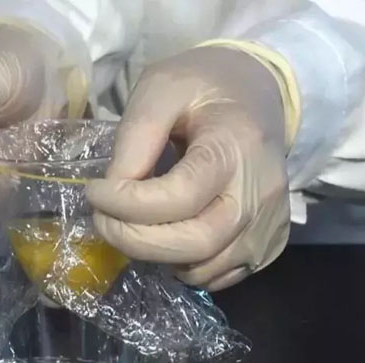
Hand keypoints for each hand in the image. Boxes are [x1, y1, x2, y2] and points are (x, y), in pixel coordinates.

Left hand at [86, 47, 290, 290]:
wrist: (259, 93)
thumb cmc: (204, 86)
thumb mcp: (161, 88)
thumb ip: (136, 136)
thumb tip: (114, 188)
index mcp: (236, 146)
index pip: (179, 197)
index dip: (126, 204)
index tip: (94, 191)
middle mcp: (261, 192)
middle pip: (196, 242)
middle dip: (135, 240)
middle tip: (103, 220)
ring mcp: (269, 223)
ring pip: (206, 267)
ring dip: (155, 256)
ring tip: (130, 227)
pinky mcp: (268, 243)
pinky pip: (219, 275)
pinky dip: (183, 266)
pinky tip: (164, 237)